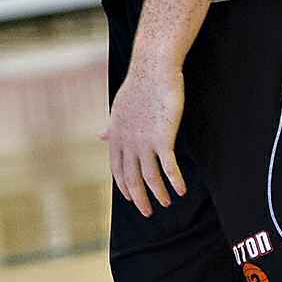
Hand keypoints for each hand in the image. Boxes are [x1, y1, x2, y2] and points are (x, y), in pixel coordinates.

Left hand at [103, 58, 187, 217]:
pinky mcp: (163, 138)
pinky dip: (175, 182)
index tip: (132, 198)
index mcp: (117, 134)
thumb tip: (100, 136)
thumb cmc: (138, 87)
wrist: (153, 70)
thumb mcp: (119, 108)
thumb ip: (112, 127)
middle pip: (131, 178)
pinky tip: (181, 190)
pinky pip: (169, 168)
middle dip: (139, 198)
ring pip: (149, 177)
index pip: (117, 168)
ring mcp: (144, 141)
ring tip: (165, 202)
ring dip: (157, 193)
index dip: (124, 185)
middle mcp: (128, 141)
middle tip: (147, 211)